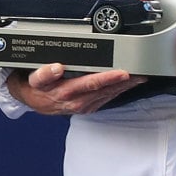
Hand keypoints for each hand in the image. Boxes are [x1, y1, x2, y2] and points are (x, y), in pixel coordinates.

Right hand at [8, 62, 145, 115]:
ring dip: (124, 87)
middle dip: (124, 82)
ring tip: (139, 78)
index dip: (108, 78)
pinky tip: (125, 85)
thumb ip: (44, 74)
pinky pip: (105, 99)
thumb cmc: (38, 87)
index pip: (90, 84)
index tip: (123, 73)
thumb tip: (56, 68)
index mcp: (66, 92)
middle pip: (105, 90)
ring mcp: (84, 106)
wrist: (35, 102)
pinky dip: (117, 92)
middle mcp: (77, 101)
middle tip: (141, 73)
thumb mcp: (35, 79)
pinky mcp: (87, 108)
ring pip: (108, 95)